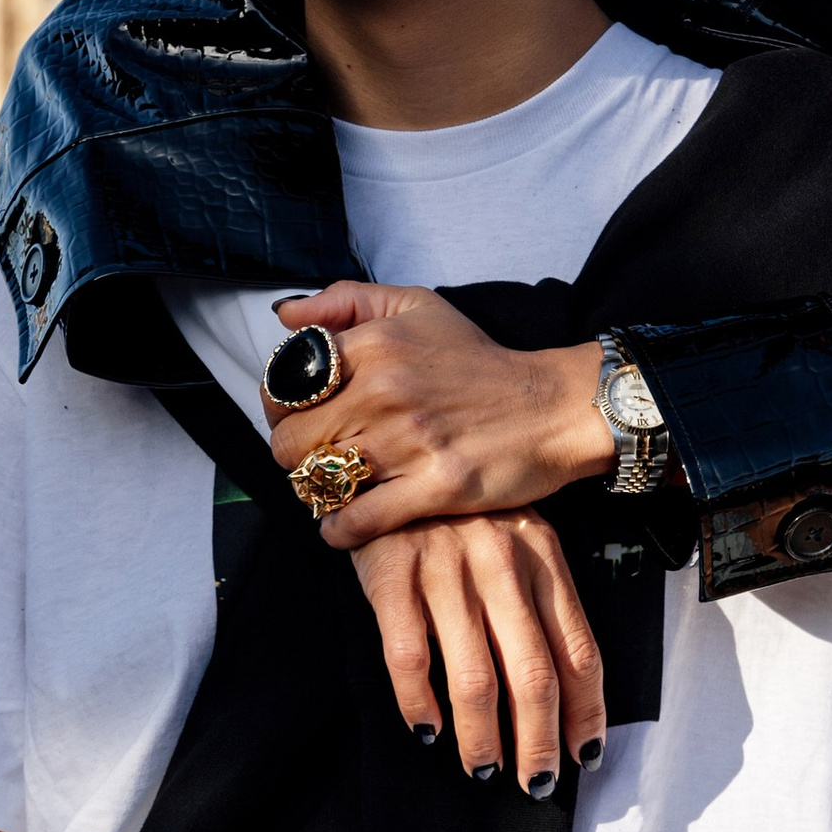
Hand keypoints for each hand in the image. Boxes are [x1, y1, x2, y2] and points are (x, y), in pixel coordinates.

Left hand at [265, 282, 613, 547]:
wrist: (551, 406)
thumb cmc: (480, 360)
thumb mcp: (418, 305)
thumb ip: (347, 301)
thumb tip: (287, 316)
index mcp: (375, 344)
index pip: (285, 385)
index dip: (280, 409)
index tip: (296, 418)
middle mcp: (385, 391)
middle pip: (292, 440)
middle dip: (294, 455)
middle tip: (315, 457)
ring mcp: (408, 442)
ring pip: (317, 480)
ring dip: (316, 491)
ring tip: (333, 487)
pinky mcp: (434, 488)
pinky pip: (356, 521)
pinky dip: (339, 530)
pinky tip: (346, 522)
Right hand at [352, 516, 606, 786]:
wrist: (386, 458)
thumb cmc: (460, 512)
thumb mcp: (516, 539)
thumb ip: (539, 601)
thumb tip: (563, 693)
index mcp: (542, 555)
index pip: (579, 649)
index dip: (586, 711)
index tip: (585, 754)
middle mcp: (500, 564)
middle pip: (533, 675)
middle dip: (539, 741)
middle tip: (535, 783)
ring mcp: (445, 569)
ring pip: (474, 678)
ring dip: (482, 737)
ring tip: (484, 769)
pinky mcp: (391, 575)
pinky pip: (408, 658)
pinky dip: (419, 705)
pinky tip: (428, 730)